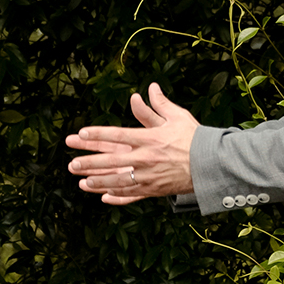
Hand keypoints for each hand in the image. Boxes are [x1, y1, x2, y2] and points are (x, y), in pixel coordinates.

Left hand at [64, 83, 199, 203]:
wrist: (211, 165)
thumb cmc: (194, 138)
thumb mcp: (178, 117)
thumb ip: (160, 104)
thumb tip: (151, 88)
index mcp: (150, 139)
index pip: (118, 135)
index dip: (98, 134)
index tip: (82, 133)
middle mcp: (147, 158)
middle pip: (113, 161)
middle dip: (90, 163)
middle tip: (72, 164)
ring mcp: (150, 176)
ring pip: (119, 181)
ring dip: (99, 181)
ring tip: (82, 181)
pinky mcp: (155, 190)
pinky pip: (132, 194)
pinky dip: (118, 196)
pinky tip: (104, 196)